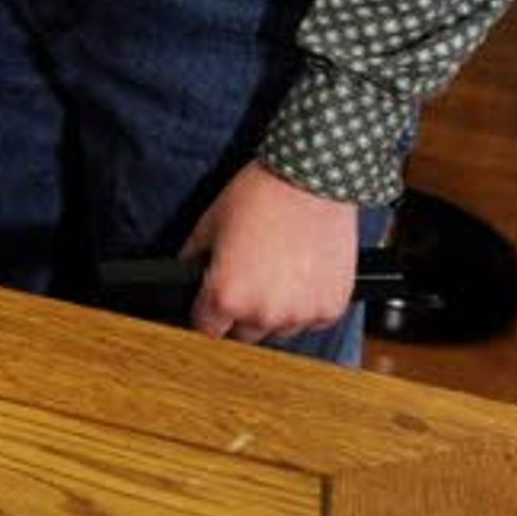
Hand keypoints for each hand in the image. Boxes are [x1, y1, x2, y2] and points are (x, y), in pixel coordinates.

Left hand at [180, 163, 361, 343]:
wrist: (312, 181)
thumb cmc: (260, 196)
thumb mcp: (210, 223)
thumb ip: (192, 258)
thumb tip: (186, 274)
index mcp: (226, 296)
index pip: (207, 329)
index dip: (206, 312)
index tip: (212, 302)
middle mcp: (263, 313)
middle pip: (244, 333)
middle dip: (241, 312)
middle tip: (249, 277)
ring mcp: (300, 315)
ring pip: (279, 329)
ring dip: (276, 311)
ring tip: (278, 271)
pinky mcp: (330, 309)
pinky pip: (311, 319)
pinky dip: (306, 304)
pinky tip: (303, 273)